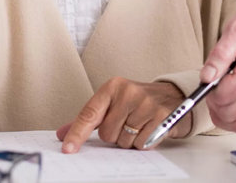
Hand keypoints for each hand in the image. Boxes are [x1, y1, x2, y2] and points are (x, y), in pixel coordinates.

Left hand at [57, 78, 189, 152]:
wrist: (173, 95)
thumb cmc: (139, 100)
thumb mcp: (114, 102)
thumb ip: (89, 118)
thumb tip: (63, 133)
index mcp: (113, 86)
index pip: (89, 114)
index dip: (77, 133)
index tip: (67, 148)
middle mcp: (129, 92)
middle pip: (107, 134)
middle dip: (115, 135)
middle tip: (128, 122)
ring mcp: (146, 104)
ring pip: (124, 141)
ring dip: (130, 140)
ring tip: (140, 125)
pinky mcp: (161, 117)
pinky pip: (141, 144)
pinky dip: (144, 142)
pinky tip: (150, 129)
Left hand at [199, 0, 235, 134]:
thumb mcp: (235, 28)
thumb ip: (220, 55)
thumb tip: (205, 78)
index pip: (224, 97)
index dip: (208, 92)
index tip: (206, 79)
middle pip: (231, 115)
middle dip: (214, 105)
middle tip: (211, 86)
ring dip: (226, 118)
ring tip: (220, 98)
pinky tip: (235, 103)